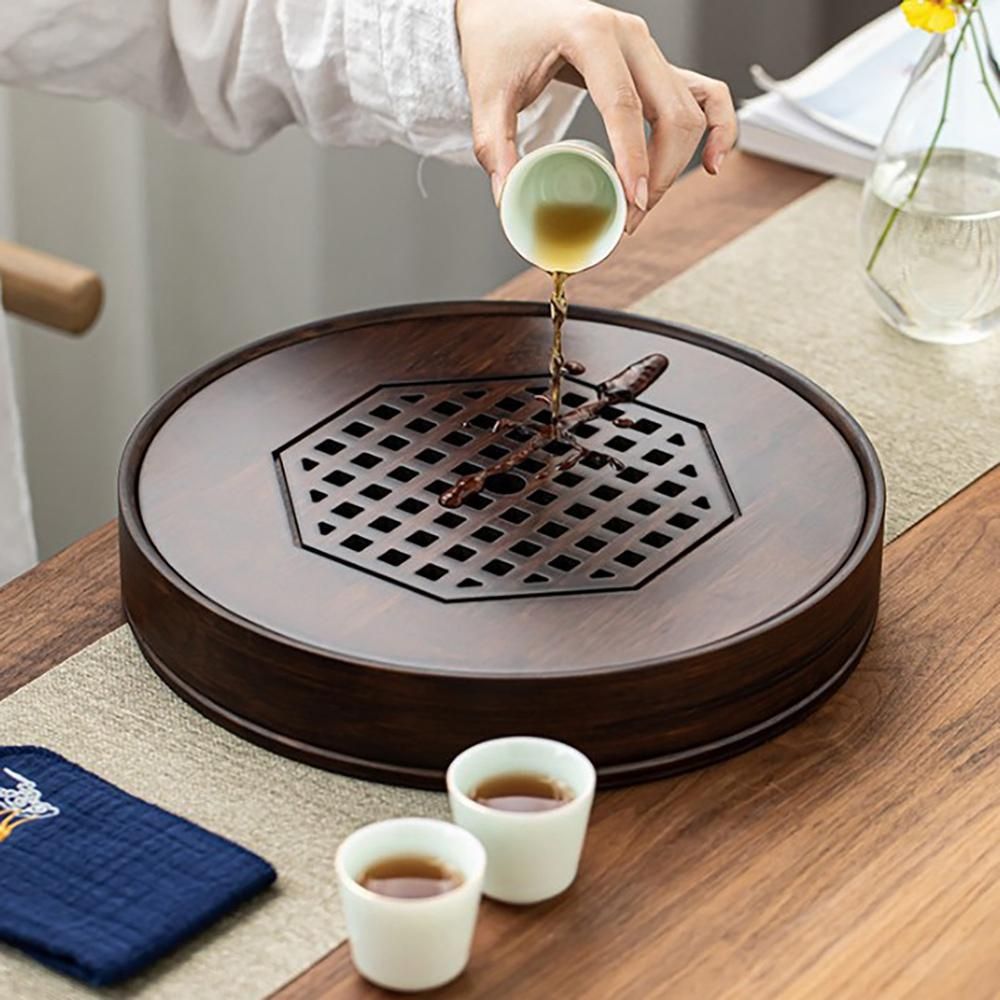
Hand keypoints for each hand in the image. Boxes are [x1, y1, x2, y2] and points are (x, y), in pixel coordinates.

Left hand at [455, 0, 736, 232]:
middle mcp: (631, 36)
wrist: (506, 10)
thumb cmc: (500, 43)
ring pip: (690, 111)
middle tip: (629, 217)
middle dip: (658, 174)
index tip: (632, 202)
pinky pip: (706, 94)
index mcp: (590, 34)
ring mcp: (649, 49)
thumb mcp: (487, 96)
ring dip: (677, 164)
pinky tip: (714, 163)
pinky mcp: (655, 64)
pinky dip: (718, 127)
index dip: (633, 159)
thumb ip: (494, 147)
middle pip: (671, 112)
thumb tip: (508, 199)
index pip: (624, 105)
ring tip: (645, 204)